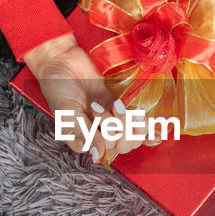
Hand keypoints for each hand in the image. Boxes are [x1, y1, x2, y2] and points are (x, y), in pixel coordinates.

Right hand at [24, 34, 146, 163]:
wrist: (63, 59)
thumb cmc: (58, 86)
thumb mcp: (67, 111)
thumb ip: (83, 132)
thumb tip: (98, 156)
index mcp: (82, 139)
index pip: (105, 150)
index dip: (107, 133)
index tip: (94, 110)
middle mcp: (98, 133)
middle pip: (122, 145)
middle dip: (122, 127)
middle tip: (112, 106)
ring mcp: (110, 119)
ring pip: (132, 136)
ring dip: (133, 124)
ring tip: (121, 105)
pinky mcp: (118, 105)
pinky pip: (136, 121)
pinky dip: (146, 127)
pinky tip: (156, 130)